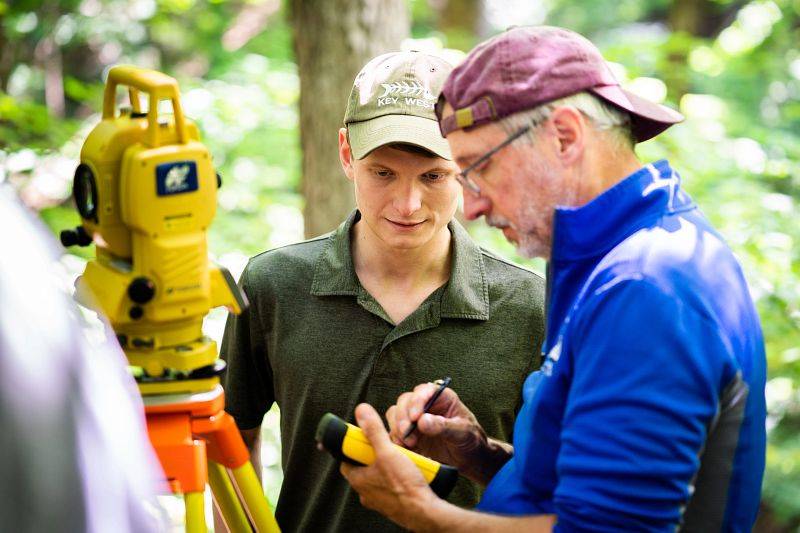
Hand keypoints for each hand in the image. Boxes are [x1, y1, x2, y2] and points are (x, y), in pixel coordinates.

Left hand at [340, 404, 438, 530]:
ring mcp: (379, 500)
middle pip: (365, 466)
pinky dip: (399, 477)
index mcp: (358, 479)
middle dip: (376, 455)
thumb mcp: (388, 452)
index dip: (353, 446)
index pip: (346, 458)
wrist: (425, 513)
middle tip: (388, 446)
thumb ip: (374, 431)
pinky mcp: (393, 504)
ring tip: (403, 459)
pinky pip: (392, 486)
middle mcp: (366, 492)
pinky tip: (410, 472)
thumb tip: (361, 412)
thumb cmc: (405, 486)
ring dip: (389, 466)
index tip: (362, 437)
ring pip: (380, 476)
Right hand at [386, 383, 496, 483]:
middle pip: (405, 401)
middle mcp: (426, 405)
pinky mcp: (409, 433)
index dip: (416, 402)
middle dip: (403, 417)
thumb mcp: (462, 433)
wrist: (470, 458)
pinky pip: (395, 431)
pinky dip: (395, 439)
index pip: (424, 391)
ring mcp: (416, 419)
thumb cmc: (471, 439)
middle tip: (407, 433)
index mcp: (441, 397)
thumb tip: (422, 421)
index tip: (415, 418)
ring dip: (397, 428)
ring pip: (395, 414)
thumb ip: (443, 426)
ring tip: (409, 443)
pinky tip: (404, 448)